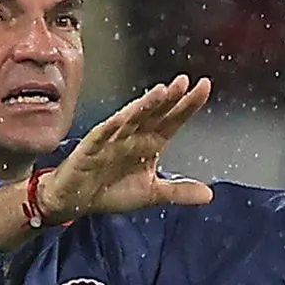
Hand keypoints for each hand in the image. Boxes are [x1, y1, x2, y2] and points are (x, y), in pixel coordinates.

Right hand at [37, 76, 216, 220]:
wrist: (75, 201)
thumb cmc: (109, 190)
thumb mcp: (150, 194)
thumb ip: (178, 191)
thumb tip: (209, 195)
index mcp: (149, 143)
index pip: (172, 120)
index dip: (187, 105)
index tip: (204, 87)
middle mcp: (133, 136)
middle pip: (154, 113)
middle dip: (169, 99)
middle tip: (184, 83)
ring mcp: (111, 140)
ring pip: (130, 119)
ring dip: (145, 105)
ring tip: (160, 93)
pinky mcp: (90, 149)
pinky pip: (102, 135)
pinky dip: (111, 127)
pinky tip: (121, 117)